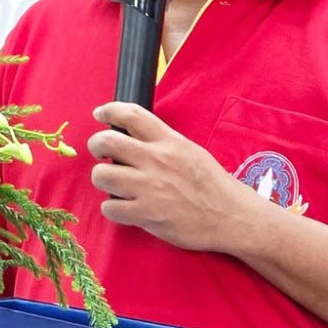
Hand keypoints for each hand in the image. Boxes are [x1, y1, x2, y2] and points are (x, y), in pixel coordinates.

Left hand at [87, 101, 268, 253]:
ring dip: (102, 179)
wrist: (232, 217)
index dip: (109, 110)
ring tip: (113, 183)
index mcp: (169, 141)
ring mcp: (149, 188)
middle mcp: (156, 161)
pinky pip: (110, 208)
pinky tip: (123, 208)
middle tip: (100, 152)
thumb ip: (162, 141)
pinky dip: (112, 209)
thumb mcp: (190, 151)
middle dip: (96, 145)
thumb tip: (132, 135)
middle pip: (106, 141)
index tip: (99, 114)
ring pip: (101, 175)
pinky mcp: (146, 214)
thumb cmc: (212, 184)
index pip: (131, 114)